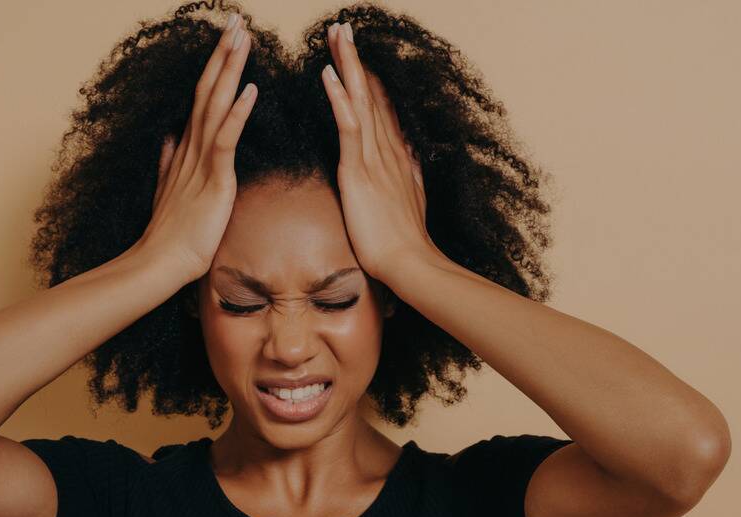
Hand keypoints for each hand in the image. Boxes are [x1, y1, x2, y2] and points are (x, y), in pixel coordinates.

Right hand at [138, 13, 256, 279]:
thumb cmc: (171, 233)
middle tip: (237, 20)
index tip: (227, 38)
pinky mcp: (214, 179)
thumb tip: (169, 136)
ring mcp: (201, 160)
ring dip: (230, 69)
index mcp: (187, 148)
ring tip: (243, 38)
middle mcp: (192, 146)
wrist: (162, 262)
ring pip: (216, 104)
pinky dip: (237, 113)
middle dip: (224, 53)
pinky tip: (250, 90)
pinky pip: (226, 139)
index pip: (203, 96)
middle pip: (208, 89)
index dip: (215, 65)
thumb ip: (171, 160)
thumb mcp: (169, 189)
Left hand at [321, 21, 437, 281]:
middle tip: (342, 28)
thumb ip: (408, 175)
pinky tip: (328, 75)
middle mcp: (388, 149)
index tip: (359, 54)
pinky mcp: (359, 172)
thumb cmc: (404, 243)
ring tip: (335, 35)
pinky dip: (339, 100)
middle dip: (356, 60)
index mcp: (395, 156)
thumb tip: (412, 157)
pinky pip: (348, 128)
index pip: (380, 107)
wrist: (409, 263)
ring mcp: (375, 158)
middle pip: (369, 94)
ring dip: (347, 66)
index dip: (369, 79)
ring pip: (359, 101)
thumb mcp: (409, 200)